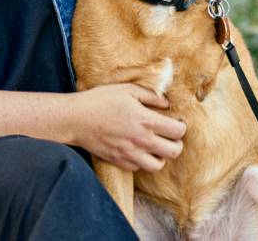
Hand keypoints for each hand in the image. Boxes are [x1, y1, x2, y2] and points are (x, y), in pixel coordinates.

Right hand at [71, 83, 186, 172]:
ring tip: (155, 145)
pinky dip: (142, 160)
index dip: (182, 126)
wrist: (75, 118)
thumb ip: (151, 95)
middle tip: (170, 135)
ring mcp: (130, 154)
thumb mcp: (127, 89)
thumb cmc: (100, 100)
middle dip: (177, 143)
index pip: (178, 132)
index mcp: (146, 121)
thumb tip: (167, 103)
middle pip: (174, 152)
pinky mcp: (119, 162)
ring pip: (158, 165)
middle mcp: (141, 141)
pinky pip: (139, 168)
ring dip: (161, 155)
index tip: (177, 122)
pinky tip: (137, 148)